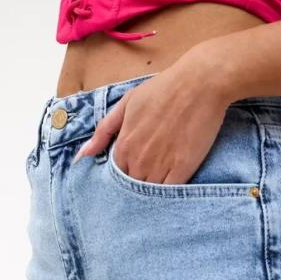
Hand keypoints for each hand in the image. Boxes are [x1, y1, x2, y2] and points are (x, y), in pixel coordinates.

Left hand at [72, 50, 230, 183]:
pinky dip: (167, 195)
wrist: (198, 84)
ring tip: (158, 184)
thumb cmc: (162, 90)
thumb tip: (82, 156)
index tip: (132, 170)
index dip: (124, 174)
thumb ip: (103, 132)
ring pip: (149, 193)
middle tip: (147, 178)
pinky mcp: (182, 170)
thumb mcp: (126, 104)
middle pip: (132, 186)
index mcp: (123, 145)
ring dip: (151, 192)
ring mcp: (160, 167)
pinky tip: (169, 190)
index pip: (116, 174)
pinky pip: (169, 193)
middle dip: (137, 184)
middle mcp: (138, 160)